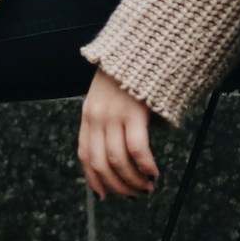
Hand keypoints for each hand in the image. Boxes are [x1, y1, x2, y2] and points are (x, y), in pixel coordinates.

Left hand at [79, 66, 160, 198]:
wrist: (139, 45)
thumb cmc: (130, 74)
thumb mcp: (110, 98)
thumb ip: (112, 123)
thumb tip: (125, 155)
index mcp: (89, 115)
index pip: (85, 156)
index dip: (94, 180)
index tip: (104, 195)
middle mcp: (97, 117)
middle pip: (101, 163)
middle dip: (117, 186)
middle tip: (134, 195)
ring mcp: (114, 114)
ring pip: (117, 160)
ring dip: (132, 180)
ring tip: (147, 187)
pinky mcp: (134, 111)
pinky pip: (137, 148)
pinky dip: (145, 165)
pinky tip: (154, 172)